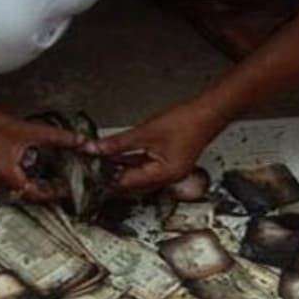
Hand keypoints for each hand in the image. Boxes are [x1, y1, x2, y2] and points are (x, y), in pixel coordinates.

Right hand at [0, 92, 83, 200]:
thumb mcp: (24, 130)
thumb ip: (55, 137)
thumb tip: (78, 141)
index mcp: (7, 179)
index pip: (38, 195)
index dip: (56, 192)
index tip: (68, 187)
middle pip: (28, 192)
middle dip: (46, 187)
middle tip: (62, 180)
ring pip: (17, 183)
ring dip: (34, 178)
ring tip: (50, 169)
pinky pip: (7, 175)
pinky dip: (21, 170)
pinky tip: (28, 157)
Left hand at [87, 99, 227, 192]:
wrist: (207, 113)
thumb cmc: (187, 122)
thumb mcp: (146, 132)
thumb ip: (119, 143)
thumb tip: (98, 149)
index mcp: (164, 175)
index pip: (128, 183)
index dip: (107, 177)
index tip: (91, 171)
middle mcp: (168, 179)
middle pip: (132, 185)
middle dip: (113, 176)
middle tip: (94, 167)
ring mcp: (168, 173)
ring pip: (138, 177)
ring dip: (121, 170)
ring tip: (103, 161)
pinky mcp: (168, 164)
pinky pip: (145, 169)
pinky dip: (132, 164)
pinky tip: (119, 156)